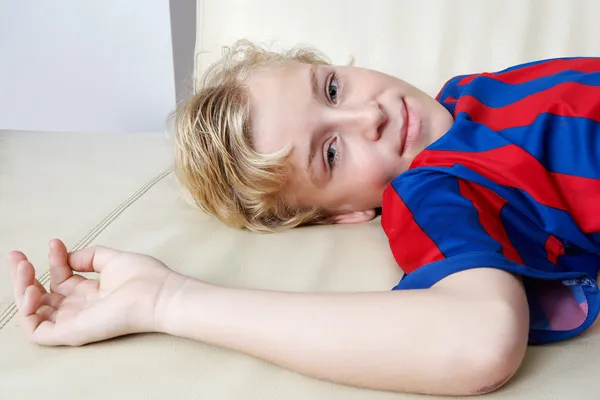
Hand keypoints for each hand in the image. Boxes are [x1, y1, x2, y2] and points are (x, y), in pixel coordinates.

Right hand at [7, 239, 186, 345]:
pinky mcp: (71, 334)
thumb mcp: (112, 259)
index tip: (55, 242)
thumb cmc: (145, 278)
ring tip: (24, 269)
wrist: (158, 293)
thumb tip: (67, 256)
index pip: (62, 278)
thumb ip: (89, 257)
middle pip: (42, 295)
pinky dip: (26, 311)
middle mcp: (80, 308)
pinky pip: (36, 331)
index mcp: (91, 292)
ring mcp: (74, 321)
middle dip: (24, 275)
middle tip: (16, 256)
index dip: (54, 259)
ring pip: (34, 311)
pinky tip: (31, 289)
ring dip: (22, 289)